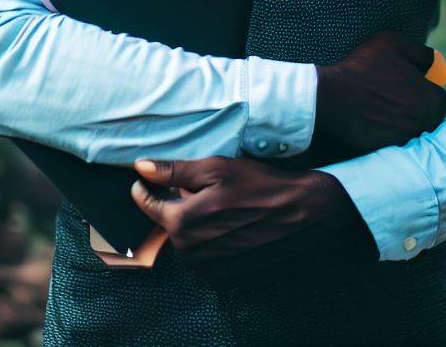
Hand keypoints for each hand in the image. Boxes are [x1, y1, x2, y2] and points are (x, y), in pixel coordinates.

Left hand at [130, 156, 376, 288]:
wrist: (304, 215)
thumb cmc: (260, 186)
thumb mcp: (215, 168)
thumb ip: (173, 170)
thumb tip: (140, 167)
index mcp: (183, 222)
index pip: (147, 205)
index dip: (144, 190)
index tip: (144, 181)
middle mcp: (191, 252)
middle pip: (169, 223)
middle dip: (178, 205)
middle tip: (201, 189)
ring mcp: (209, 269)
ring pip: (187, 241)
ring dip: (195, 224)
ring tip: (221, 207)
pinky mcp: (227, 278)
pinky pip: (205, 258)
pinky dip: (210, 242)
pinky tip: (230, 226)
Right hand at [315, 30, 445, 154]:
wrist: (332, 98)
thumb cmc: (363, 68)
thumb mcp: (393, 44)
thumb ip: (421, 52)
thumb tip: (434, 60)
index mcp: (432, 100)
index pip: (439, 96)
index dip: (423, 86)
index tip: (405, 80)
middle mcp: (425, 124)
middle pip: (428, 115)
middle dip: (416, 105)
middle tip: (393, 93)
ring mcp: (407, 140)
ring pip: (411, 128)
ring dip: (401, 118)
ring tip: (379, 105)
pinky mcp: (388, 150)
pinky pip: (393, 139)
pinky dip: (385, 130)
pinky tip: (369, 117)